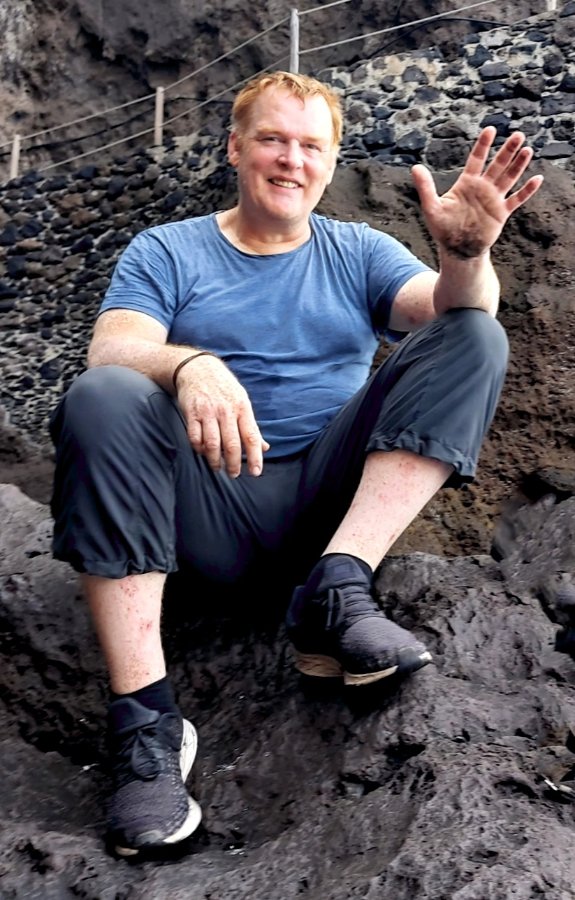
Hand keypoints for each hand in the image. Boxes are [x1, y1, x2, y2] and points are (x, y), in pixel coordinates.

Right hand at [175, 355, 268, 476]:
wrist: (198, 368)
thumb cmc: (224, 388)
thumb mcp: (242, 401)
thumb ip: (251, 427)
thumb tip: (264, 447)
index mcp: (242, 408)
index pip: (251, 437)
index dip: (255, 456)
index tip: (255, 472)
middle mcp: (226, 411)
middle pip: (232, 444)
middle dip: (234, 464)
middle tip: (234, 474)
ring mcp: (208, 412)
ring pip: (213, 444)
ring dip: (215, 460)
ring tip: (217, 468)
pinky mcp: (191, 413)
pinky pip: (195, 437)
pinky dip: (199, 449)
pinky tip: (203, 452)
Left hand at [411, 127, 543, 258]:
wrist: (457, 249)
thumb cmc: (443, 229)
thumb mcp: (432, 207)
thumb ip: (425, 187)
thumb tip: (415, 167)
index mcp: (467, 183)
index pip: (477, 159)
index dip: (483, 145)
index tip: (490, 129)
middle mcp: (482, 187)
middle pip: (497, 164)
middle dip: (507, 150)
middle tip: (517, 135)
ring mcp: (493, 199)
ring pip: (509, 178)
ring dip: (518, 165)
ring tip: (527, 149)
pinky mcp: (501, 213)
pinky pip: (517, 200)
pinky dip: (527, 191)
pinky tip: (537, 179)